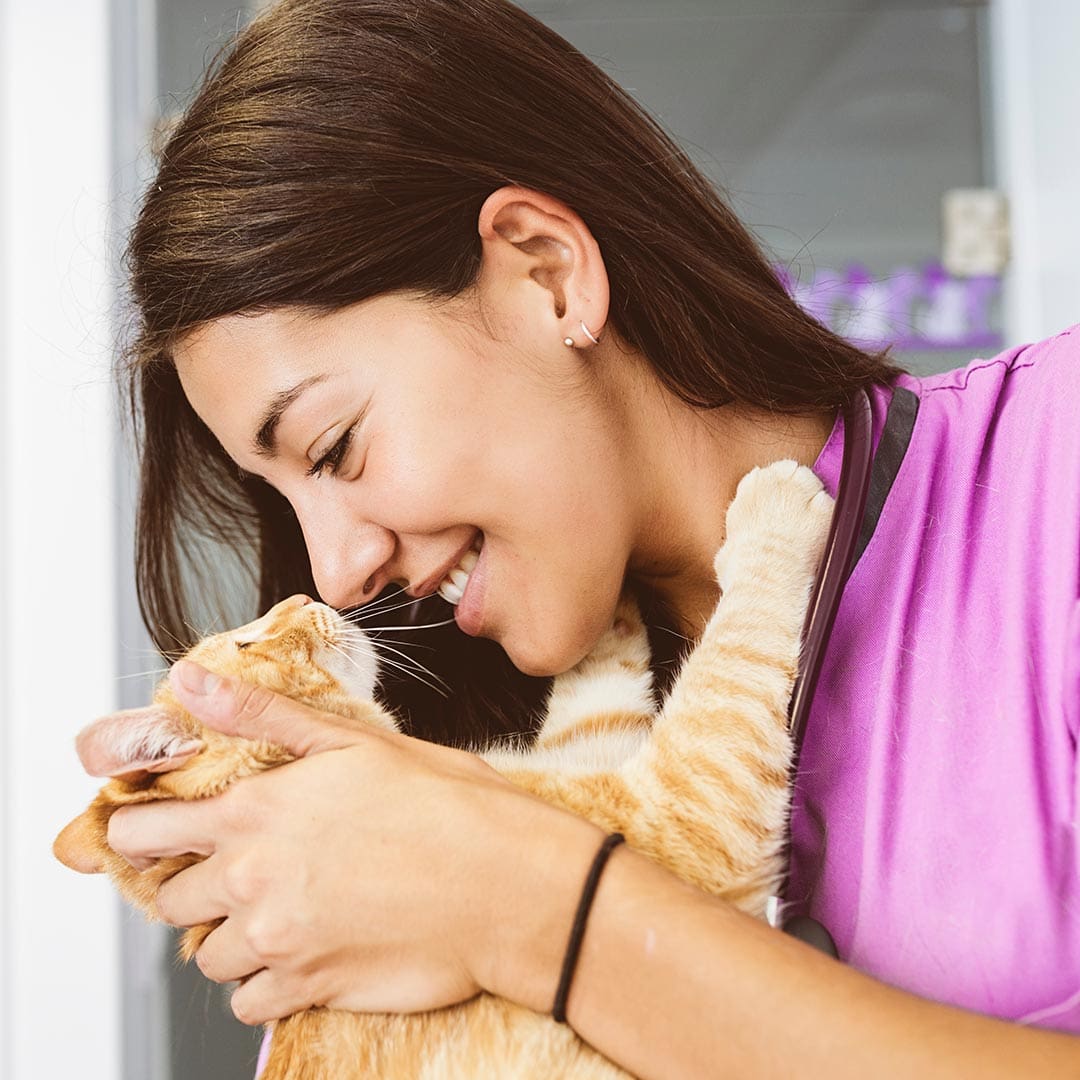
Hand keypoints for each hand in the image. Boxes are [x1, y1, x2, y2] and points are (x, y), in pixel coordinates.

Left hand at [105, 661, 572, 1024]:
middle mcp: (252, 879)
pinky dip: (265, 984)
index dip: (137, 831)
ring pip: (207, 956)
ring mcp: (277, 940)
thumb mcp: (354, 741)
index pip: (142, 830)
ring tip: (282, 910)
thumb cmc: (447, 805)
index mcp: (256, 810)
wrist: (507, 884)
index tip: (151, 833)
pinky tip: (304, 951)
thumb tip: (191, 684)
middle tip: (243, 870)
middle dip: (196, 884)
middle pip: (170, 900)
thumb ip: (262, 716)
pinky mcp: (308, 988)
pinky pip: (248, 1003)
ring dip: (231, 936)